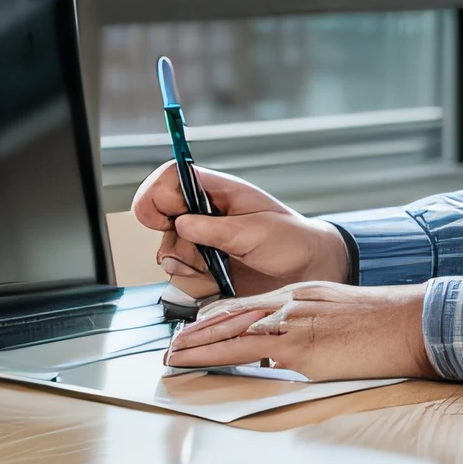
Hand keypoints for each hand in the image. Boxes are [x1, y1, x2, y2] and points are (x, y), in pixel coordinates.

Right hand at [131, 165, 350, 302]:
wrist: (307, 273)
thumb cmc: (290, 241)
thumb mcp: (256, 232)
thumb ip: (216, 229)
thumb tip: (181, 224)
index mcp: (215, 192)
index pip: (169, 179)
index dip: (156, 195)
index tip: (163, 220)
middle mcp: (202, 215)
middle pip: (161, 222)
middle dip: (179, 244)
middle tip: (209, 254)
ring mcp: (200, 243)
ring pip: (168, 255)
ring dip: (190, 267)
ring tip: (223, 269)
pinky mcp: (202, 270)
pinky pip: (181, 280)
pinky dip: (197, 285)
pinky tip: (222, 282)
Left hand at [165, 281, 435, 380]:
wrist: (408, 323)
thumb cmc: (384, 323)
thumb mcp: (339, 313)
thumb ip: (312, 325)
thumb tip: (292, 350)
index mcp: (303, 294)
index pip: (250, 304)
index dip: (220, 318)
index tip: (198, 328)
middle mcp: (293, 303)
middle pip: (234, 314)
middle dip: (200, 332)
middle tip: (173, 344)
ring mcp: (295, 324)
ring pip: (233, 331)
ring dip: (199, 345)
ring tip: (174, 355)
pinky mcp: (301, 349)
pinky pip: (251, 353)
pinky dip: (220, 356)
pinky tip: (203, 363)